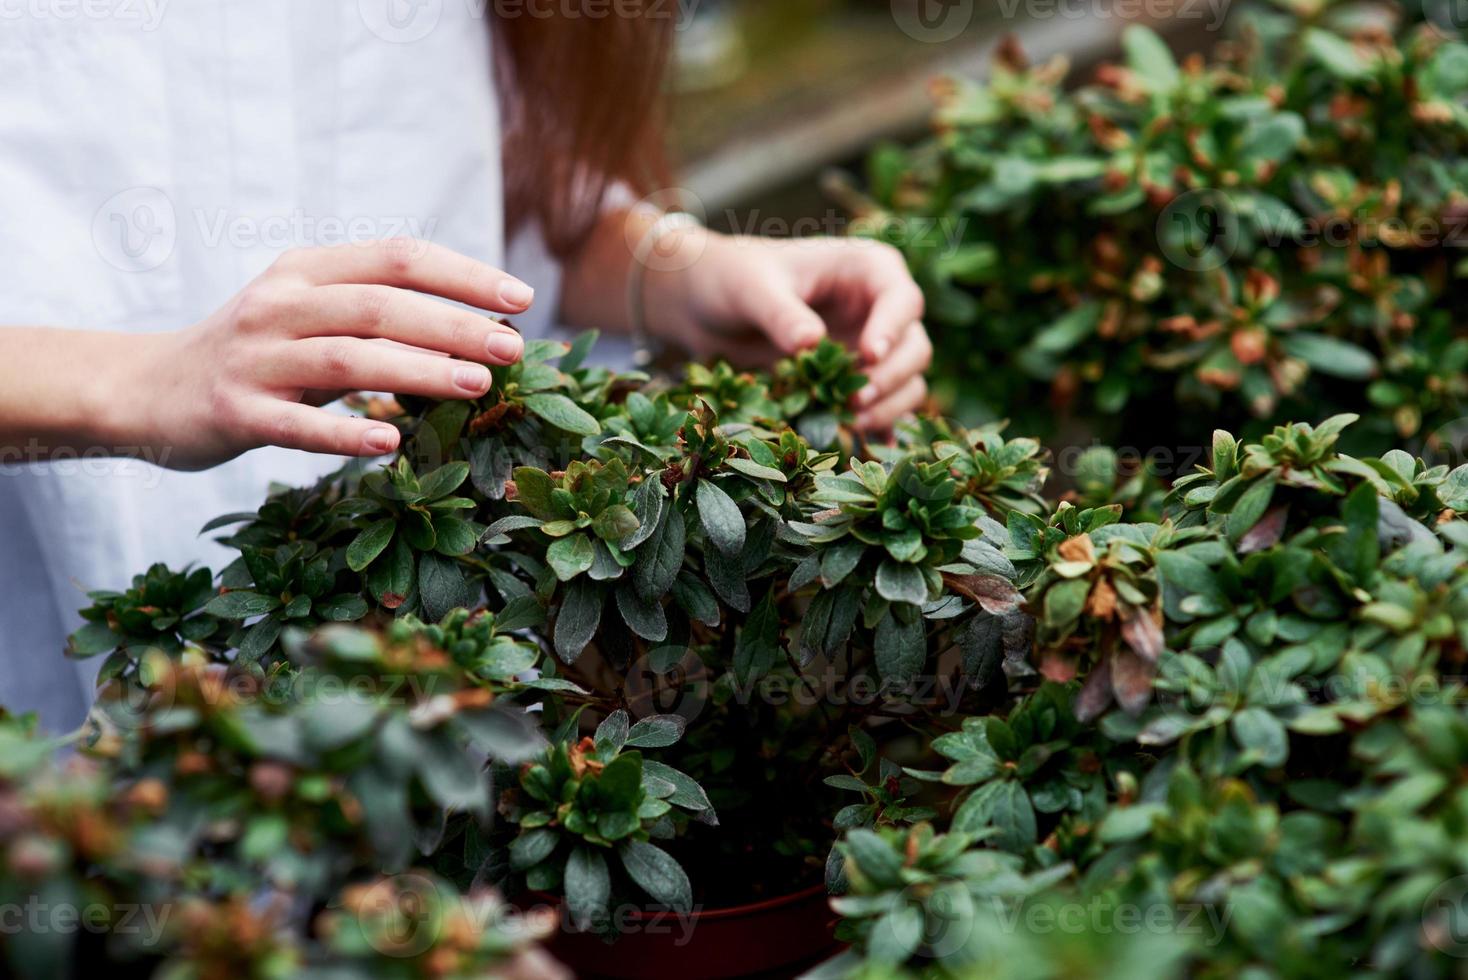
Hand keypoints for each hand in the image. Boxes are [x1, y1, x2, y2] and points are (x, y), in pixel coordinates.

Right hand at [123, 239, 530, 469]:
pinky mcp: (234, 412)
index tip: (520, 299)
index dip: (463, 275)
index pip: (396, 258)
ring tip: (476, 385)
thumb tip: (480, 328)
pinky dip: (344, 431)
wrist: (149, 389)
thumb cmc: (260, 354)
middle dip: (455, 325)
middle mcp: (280, 305)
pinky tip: (389, 440)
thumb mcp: (312, 316)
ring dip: (418, 370)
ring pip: (347, 358)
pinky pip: (296, 424)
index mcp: (307, 271)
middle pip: (381, 306)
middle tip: (513, 349)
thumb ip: (378, 315)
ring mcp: (255, 358)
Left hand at [645, 231, 931, 431]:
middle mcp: (877, 309)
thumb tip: (812, 343)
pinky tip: (861, 447)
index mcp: (866, 269)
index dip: (892, 329)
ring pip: (906, 381)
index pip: (902, 298)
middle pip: (914, 346)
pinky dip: (877, 426)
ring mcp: (868, 347)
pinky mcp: (852, 380)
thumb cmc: (731, 278)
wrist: (704, 305)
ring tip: (850, 423)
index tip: (868, 356)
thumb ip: (781, 313)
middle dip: (891, 377)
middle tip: (854, 401)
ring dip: (888, 406)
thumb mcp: (751, 289)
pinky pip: (882, 407)